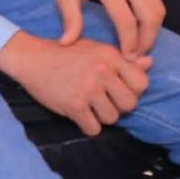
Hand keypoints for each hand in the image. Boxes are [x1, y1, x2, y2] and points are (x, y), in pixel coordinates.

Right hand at [0, 31, 151, 136]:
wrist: (30, 57)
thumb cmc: (64, 53)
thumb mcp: (95, 49)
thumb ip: (123, 60)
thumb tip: (150, 64)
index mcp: (110, 56)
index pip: (142, 83)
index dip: (132, 90)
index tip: (117, 88)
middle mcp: (102, 71)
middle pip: (130, 105)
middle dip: (118, 106)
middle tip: (102, 99)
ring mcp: (88, 89)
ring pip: (112, 119)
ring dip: (101, 116)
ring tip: (88, 105)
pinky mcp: (74, 105)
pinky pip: (93, 129)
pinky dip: (87, 125)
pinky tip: (78, 113)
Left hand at [56, 0, 164, 58]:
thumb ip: (69, 17)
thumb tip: (67, 43)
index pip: (126, 19)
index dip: (130, 42)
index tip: (127, 56)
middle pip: (150, 16)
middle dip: (147, 40)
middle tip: (138, 54)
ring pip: (158, 9)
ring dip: (154, 30)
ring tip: (141, 45)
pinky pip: (157, 0)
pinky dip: (154, 18)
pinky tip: (143, 28)